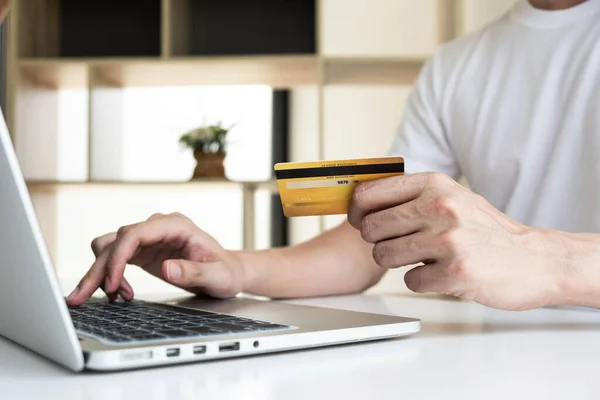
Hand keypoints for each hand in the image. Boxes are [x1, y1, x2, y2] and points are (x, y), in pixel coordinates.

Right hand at [66, 213, 245, 305]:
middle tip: (81, 297)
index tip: (111, 284)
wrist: (228, 272)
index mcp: (176, 225)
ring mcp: (149, 238)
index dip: (118, 257)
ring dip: (102, 272)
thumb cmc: (226, 271)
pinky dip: (111, 275)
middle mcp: (158, 227)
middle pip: (116, 241)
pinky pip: (116, 258)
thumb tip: (167, 267)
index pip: (135, 233)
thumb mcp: (218, 275)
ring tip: (114, 298)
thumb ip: (194, 271)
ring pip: (110, 248)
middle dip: (97, 270)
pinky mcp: (143, 251)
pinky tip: (120, 294)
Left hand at [348, 172, 566, 310]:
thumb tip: (361, 202)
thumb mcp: (453, 197)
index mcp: (435, 184)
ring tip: (424, 258)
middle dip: (378, 241)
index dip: (355, 211)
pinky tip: (443, 274)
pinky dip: (422, 282)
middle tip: (400, 245)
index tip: (358, 221)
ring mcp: (447, 240)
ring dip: (398, 263)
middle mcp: (439, 207)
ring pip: (384, 255)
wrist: (536, 260)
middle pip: (370, 228)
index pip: (369, 193)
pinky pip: (410, 281)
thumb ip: (412, 196)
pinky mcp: (455, 272)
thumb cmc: (487, 231)